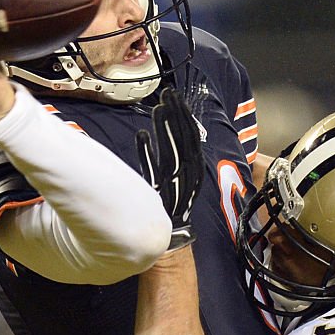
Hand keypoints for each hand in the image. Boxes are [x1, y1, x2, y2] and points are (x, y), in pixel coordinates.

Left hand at [136, 87, 204, 250]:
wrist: (168, 240)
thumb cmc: (167, 207)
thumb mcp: (169, 179)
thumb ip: (164, 157)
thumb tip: (152, 129)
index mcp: (193, 173)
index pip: (191, 140)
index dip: (183, 118)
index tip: (174, 98)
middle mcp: (187, 179)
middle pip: (184, 143)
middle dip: (177, 117)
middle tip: (167, 94)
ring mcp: (175, 189)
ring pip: (172, 153)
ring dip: (166, 130)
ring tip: (158, 108)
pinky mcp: (162, 198)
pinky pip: (154, 172)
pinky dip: (147, 154)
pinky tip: (141, 135)